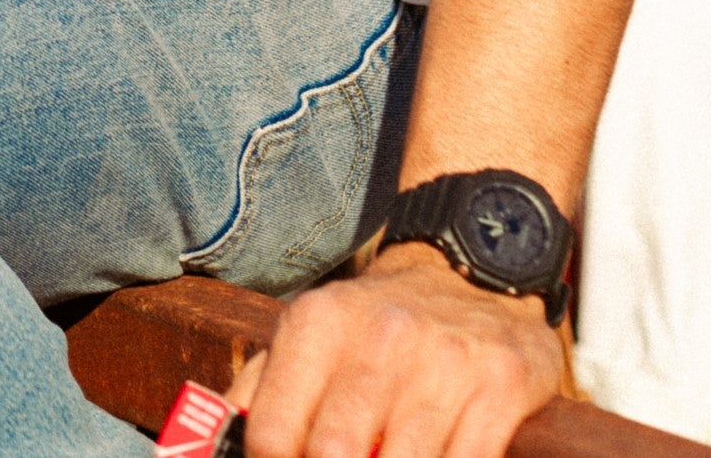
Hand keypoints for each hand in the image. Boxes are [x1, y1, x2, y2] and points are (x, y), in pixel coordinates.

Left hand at [231, 245, 562, 457]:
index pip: (273, 435)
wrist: (473, 271)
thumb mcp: (310, 335)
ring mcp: (444, 361)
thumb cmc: (378, 326)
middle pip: (334, 456)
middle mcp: (381, 337)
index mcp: (319, 323)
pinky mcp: (501, 384)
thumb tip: (209, 448)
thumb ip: (260, 391)